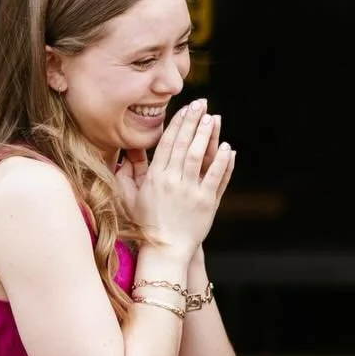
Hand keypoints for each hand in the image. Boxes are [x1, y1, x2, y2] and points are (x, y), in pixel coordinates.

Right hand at [129, 100, 234, 268]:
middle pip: (184, 143)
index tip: (186, 108)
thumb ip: (128, 173)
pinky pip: (216, 177)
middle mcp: (172, 181)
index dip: (178, 122)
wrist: (164, 251)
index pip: (167, 142)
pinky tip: (228, 148)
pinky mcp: (206, 203)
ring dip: (207, 135)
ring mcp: (190, 192)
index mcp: (155, 177)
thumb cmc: (146, 224)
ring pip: (199, 156)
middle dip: (193, 121)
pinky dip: (222, 161)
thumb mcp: (130, 197)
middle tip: (202, 103)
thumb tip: (127, 153)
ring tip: (214, 118)